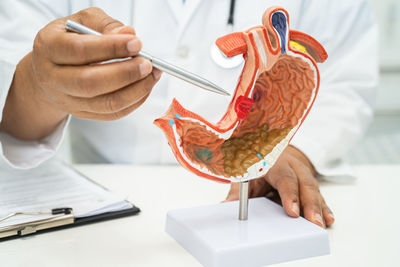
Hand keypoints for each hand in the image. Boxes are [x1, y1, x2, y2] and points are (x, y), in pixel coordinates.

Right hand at [0, 7, 160, 139]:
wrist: (51, 68)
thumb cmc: (71, 39)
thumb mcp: (83, 22)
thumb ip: (106, 25)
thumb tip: (129, 34)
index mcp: (49, 47)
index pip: (80, 50)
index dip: (111, 48)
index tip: (137, 43)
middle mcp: (53, 77)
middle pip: (90, 83)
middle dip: (125, 74)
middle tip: (147, 64)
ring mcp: (67, 100)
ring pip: (105, 103)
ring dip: (135, 91)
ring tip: (152, 75)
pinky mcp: (82, 113)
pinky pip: (112, 114)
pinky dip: (134, 102)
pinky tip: (144, 87)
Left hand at [225, 145, 334, 227]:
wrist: (273, 151)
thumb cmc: (257, 164)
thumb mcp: (246, 174)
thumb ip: (238, 192)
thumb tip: (225, 207)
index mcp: (274, 162)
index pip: (284, 177)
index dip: (289, 194)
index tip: (292, 211)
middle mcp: (292, 167)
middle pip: (304, 184)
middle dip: (310, 204)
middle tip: (313, 222)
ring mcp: (303, 175)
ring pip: (314, 190)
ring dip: (319, 208)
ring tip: (321, 223)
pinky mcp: (310, 184)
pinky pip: (319, 195)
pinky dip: (324, 207)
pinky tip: (328, 218)